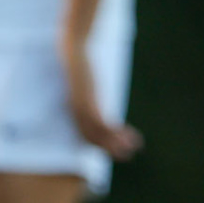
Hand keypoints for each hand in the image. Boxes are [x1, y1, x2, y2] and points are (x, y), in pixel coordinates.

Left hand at [60, 35, 143, 159]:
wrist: (73, 49)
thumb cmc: (78, 63)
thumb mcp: (85, 82)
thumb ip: (90, 93)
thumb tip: (99, 96)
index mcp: (75, 108)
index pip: (86, 133)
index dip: (101, 143)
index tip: (117, 148)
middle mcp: (76, 111)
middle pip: (91, 137)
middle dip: (108, 148)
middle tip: (127, 155)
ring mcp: (81, 107)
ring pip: (96, 134)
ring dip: (113, 144)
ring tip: (130, 150)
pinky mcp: (86, 101)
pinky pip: (99, 122)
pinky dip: (112, 132)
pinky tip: (126, 135)